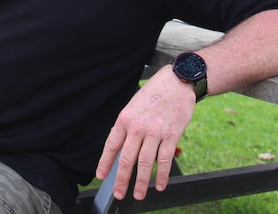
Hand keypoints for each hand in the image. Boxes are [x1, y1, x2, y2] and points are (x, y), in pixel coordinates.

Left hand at [94, 66, 194, 200]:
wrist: (177, 82)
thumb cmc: (154, 94)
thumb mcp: (133, 106)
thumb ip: (128, 127)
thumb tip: (122, 148)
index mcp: (125, 119)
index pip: (111, 145)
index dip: (105, 163)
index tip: (100, 176)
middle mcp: (138, 127)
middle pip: (127, 159)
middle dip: (121, 179)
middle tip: (118, 193)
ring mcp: (155, 132)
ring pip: (145, 163)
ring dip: (142, 182)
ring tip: (139, 195)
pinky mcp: (171, 135)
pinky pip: (164, 160)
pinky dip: (163, 176)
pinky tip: (160, 186)